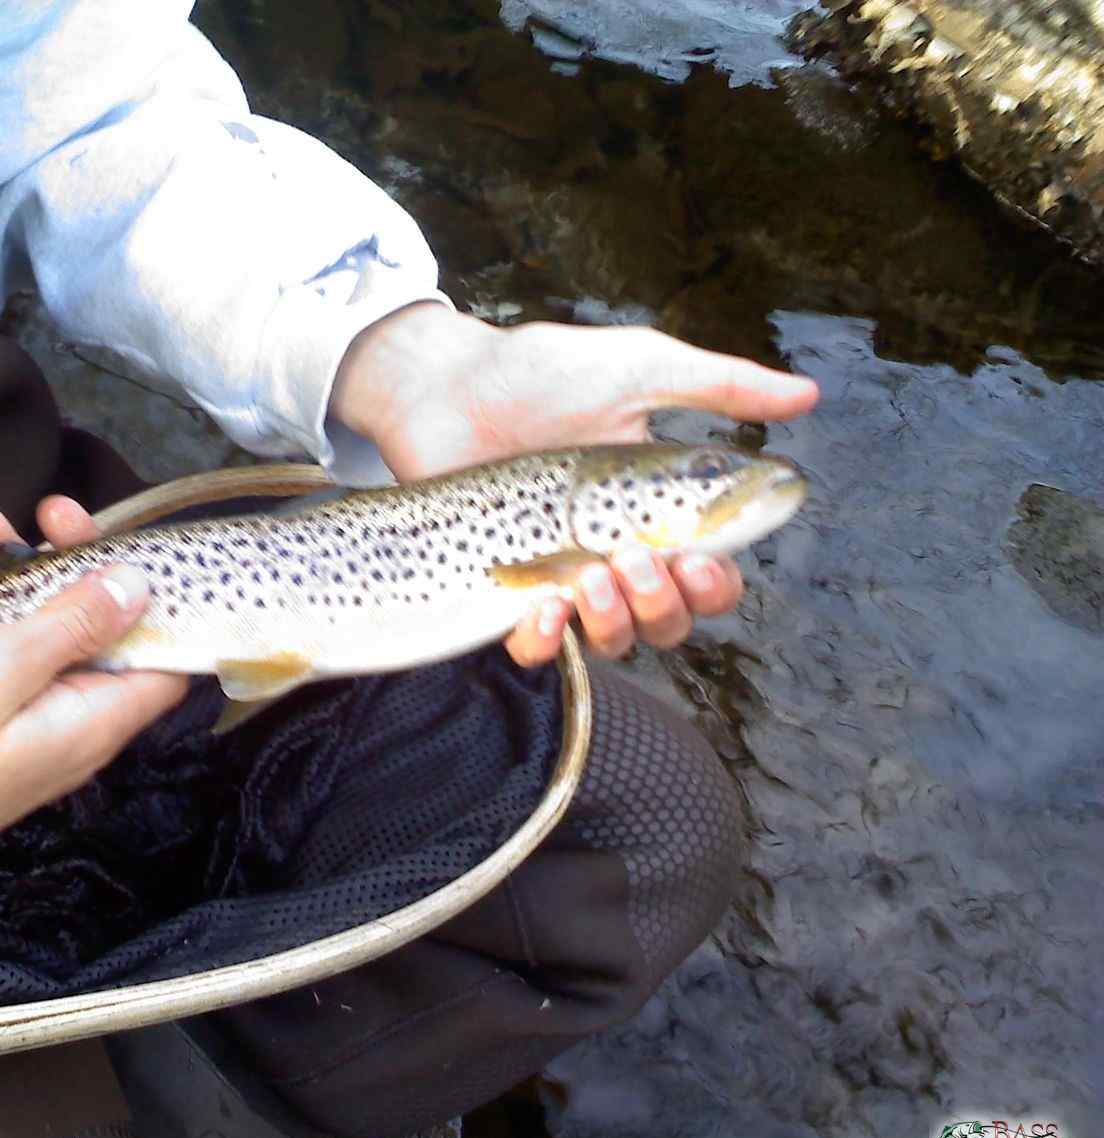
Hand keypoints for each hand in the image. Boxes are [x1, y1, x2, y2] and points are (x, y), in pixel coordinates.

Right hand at [0, 499, 186, 914]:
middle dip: (70, 566)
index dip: (156, 597)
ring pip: (33, 638)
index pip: (165, 661)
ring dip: (9, 577)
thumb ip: (73, 626)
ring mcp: (18, 728)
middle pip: (95, 636)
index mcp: (93, 722)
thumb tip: (141, 588)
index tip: (127, 542)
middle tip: (43, 511)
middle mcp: (67, 729)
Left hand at [329, 302, 817, 661]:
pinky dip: (548, 641)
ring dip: (617, 622)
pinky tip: (546, 606)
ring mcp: (558, 575)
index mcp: (655, 510)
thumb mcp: (640, 369)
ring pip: (614, 641)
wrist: (447, 383)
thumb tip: (811, 396)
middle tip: (636, 558)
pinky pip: (537, 648)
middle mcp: (614, 552)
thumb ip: (723, 386)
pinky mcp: (503, 590)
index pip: (708, 574)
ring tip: (593, 573)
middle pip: (670, 620)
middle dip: (667, 604)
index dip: (717, 583)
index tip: (700, 556)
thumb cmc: (543, 371)